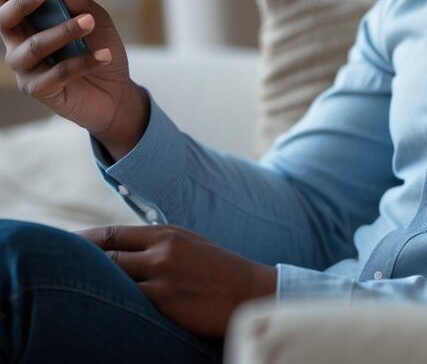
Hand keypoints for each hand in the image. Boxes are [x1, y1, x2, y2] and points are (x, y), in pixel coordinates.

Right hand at [0, 0, 148, 158]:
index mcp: (28, 22)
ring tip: (89, 23)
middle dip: (22, 2)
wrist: (117, 90)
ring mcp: (26, 70)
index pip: (5, 2)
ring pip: (34, 46)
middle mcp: (19, 44)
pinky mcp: (40, 91)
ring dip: (63, 32)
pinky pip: (56, 74)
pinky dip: (82, 62)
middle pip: (5, 21)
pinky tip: (104, 55)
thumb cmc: (100, 47)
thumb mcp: (95, 18)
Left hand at [76, 224, 277, 337]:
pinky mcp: (165, 301)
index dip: (85, 241)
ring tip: (71, 291)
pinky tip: (100, 311)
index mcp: (166, 233)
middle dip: (80, 261)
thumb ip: (160, 244)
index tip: (65, 246)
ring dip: (92, 284)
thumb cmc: (220, 271)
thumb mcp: (190, 244)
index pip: (113, 234)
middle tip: (57, 268)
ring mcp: (162, 275)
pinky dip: (112, 305)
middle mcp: (161, 250)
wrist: (250, 291)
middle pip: (106, 254)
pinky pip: (128, 302)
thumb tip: (130, 249)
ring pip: (112, 277)